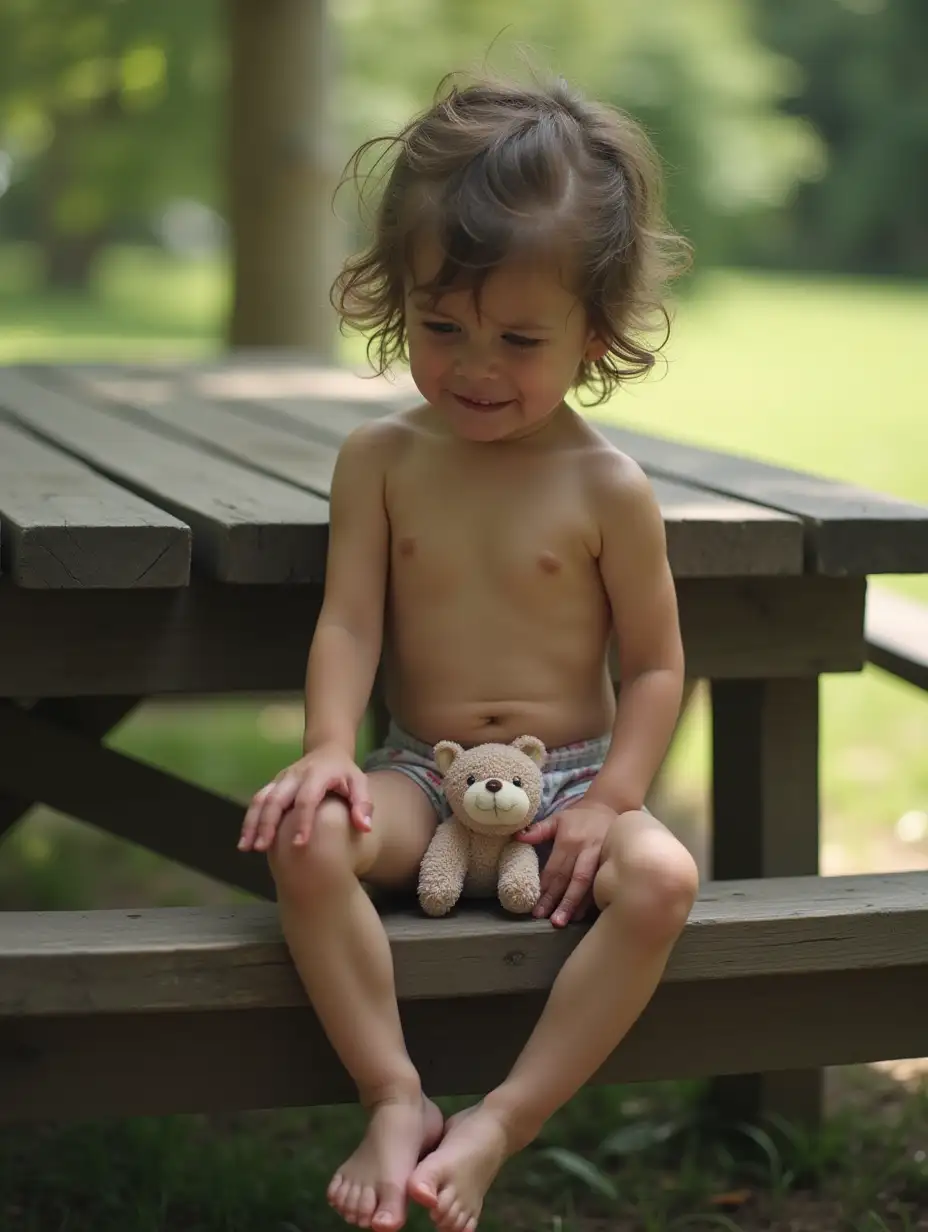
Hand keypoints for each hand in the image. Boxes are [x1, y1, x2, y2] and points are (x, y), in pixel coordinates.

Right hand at [238, 742, 371, 852]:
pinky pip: (257, 800)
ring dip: (252, 823)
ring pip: (261, 799)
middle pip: (276, 798)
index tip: (299, 844)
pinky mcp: (273, 784)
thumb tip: (364, 827)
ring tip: (247, 847)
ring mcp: (281, 779)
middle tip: (262, 848)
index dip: (303, 821)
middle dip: (267, 823)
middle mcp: (295, 775)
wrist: (327, 750)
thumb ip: (363, 804)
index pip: (307, 798)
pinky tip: (245, 841)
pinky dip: (249, 820)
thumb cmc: (344, 772)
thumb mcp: (360, 782)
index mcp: (317, 774)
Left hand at [517, 800, 617, 927]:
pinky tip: (584, 913)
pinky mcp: (614, 862)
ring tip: (566, 921)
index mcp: (570, 840)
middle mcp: (587, 850)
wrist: (609, 807)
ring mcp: (603, 857)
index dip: (546, 889)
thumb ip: (538, 830)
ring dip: (577, 904)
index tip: (536, 907)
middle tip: (552, 921)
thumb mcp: (557, 819)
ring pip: (589, 884)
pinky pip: (603, 883)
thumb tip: (517, 837)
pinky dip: (593, 900)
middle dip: (561, 902)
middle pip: (573, 880)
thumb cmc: (579, 817)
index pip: (556, 869)